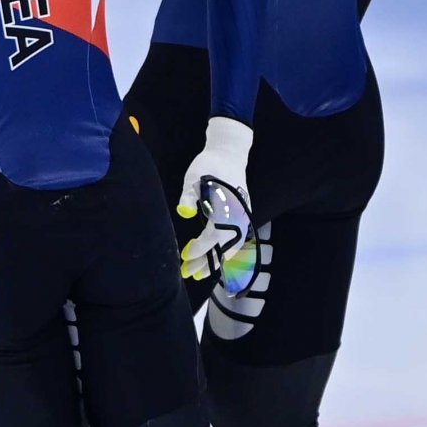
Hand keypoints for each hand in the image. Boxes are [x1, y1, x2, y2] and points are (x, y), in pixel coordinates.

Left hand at [177, 116, 258, 294]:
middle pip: (224, 245)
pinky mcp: (242, 217)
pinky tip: (212, 259)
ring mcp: (243, 216)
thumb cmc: (209, 164)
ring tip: (199, 273)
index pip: (214, 235)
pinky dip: (223, 252)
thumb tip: (184, 212)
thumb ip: (189, 195)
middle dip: (206, 262)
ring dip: (215, 260)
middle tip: (187, 273)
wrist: (230, 153)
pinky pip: (235, 240)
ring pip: (231, 246)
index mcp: (228, 206)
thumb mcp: (194, 175)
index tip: (185, 255)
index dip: (200, 248)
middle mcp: (239, 214)